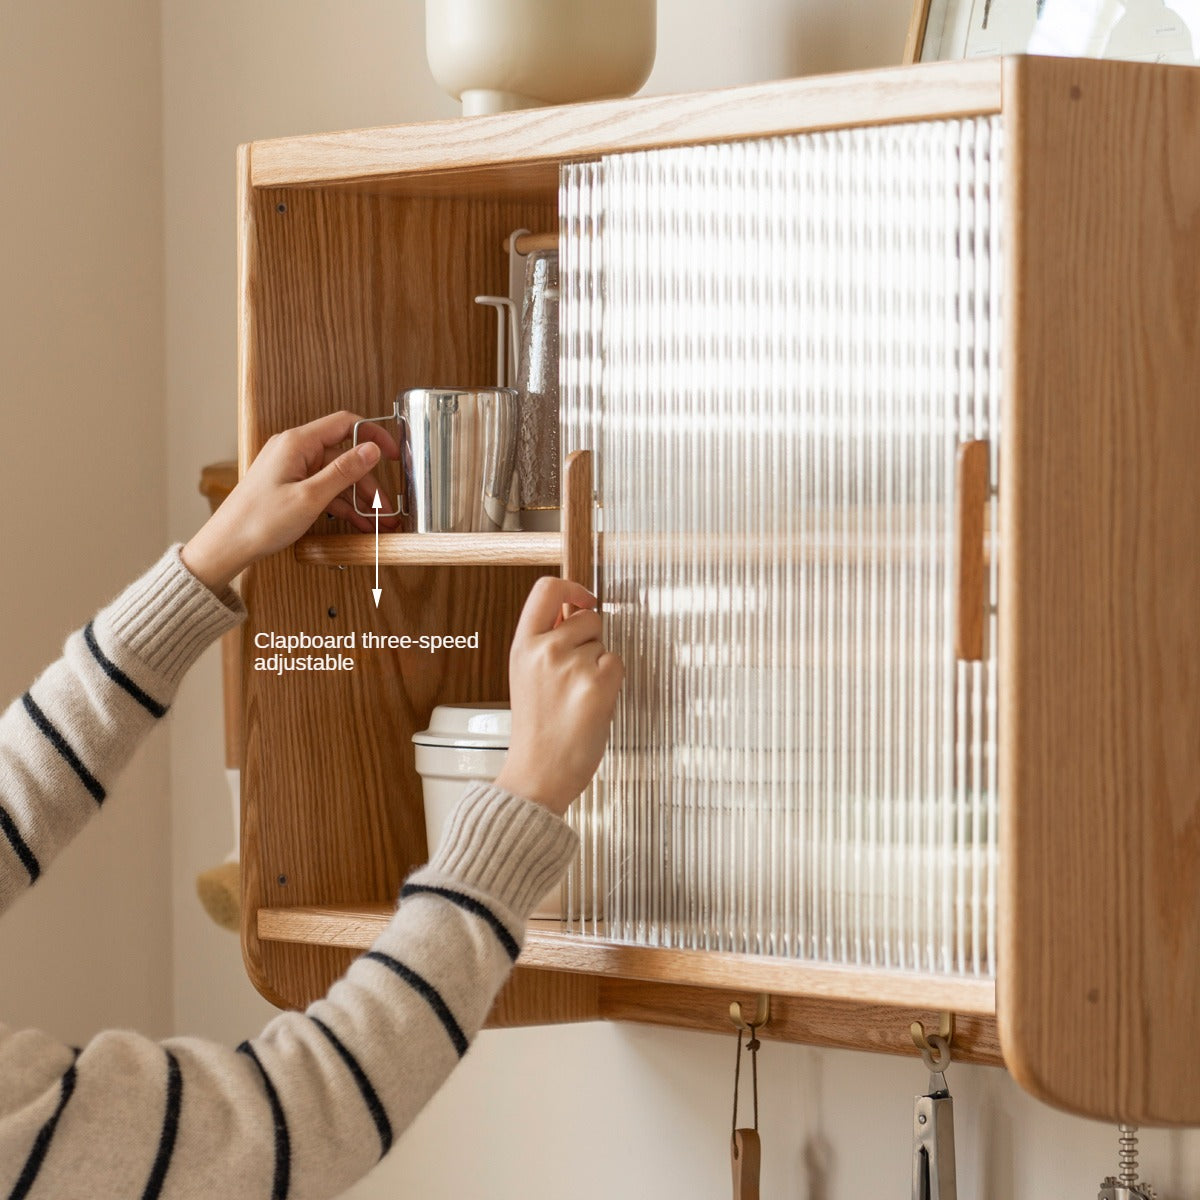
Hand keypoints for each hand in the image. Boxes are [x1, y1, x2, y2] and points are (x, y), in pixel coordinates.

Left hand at [182, 411, 400, 592]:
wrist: (227, 545)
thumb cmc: (259, 521)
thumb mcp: (310, 497)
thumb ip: (344, 471)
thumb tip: (372, 449)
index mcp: (297, 443)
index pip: (345, 424)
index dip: (374, 435)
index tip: (394, 453)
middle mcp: (295, 450)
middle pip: (344, 456)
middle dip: (369, 482)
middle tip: (387, 508)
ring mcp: (293, 469)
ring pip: (337, 476)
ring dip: (359, 498)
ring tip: (377, 522)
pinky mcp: (291, 486)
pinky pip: (324, 489)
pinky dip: (341, 504)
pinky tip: (358, 522)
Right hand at [493, 577, 623, 815]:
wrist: (538, 774)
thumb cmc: (537, 730)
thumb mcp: (527, 675)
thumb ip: (547, 640)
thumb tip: (574, 608)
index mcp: (523, 645)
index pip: (547, 589)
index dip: (572, 587)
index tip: (584, 600)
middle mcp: (545, 650)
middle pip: (588, 617)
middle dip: (591, 640)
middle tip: (574, 677)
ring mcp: (572, 666)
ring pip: (604, 644)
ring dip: (600, 665)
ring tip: (578, 696)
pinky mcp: (597, 684)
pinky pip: (617, 664)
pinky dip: (612, 682)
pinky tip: (592, 704)